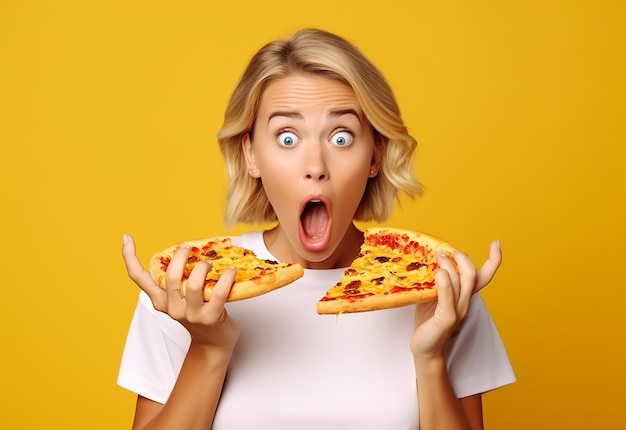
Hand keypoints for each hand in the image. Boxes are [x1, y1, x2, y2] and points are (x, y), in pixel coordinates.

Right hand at [122, 234, 239, 349]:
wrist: (213, 342)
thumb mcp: (181, 298)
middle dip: (181, 256)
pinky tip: (230, 271)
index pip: (139, 278)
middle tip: (189, 248)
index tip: (126, 238)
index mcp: (160, 300)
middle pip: (170, 276)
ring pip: (194, 283)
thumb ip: (179, 280)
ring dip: (204, 267)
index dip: (130, 257)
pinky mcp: (210, 318)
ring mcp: (191, 314)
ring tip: (210, 263)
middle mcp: (172, 308)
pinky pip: (219, 292)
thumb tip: (189, 250)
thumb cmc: (198, 314)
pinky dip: (227, 278)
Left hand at [410, 240, 501, 359]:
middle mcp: (465, 301)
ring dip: (449, 265)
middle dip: (462, 257)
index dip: (494, 259)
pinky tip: (439, 273)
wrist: (425, 348)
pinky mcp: (447, 317)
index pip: (485, 276)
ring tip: (437, 257)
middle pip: (473, 274)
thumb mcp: (433, 295)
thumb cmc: (428, 321)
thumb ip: (436, 280)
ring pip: (462, 281)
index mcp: (465, 295)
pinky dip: (445, 282)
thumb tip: (428, 259)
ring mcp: (458, 310)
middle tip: (445, 252)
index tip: (497, 242)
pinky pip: (448, 296)